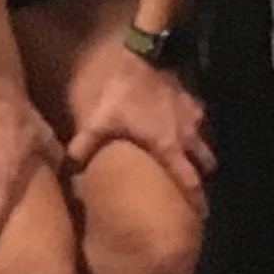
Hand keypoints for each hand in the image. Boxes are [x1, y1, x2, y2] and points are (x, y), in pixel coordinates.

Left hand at [65, 50, 210, 205]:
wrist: (143, 57)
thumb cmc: (123, 94)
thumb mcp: (98, 122)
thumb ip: (85, 146)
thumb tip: (68, 170)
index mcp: (168, 147)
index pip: (189, 180)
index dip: (197, 199)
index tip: (202, 215)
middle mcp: (187, 136)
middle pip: (204, 163)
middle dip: (201, 175)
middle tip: (193, 186)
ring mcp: (194, 118)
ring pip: (204, 142)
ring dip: (197, 151)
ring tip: (187, 158)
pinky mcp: (192, 102)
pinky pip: (198, 122)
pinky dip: (192, 129)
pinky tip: (180, 128)